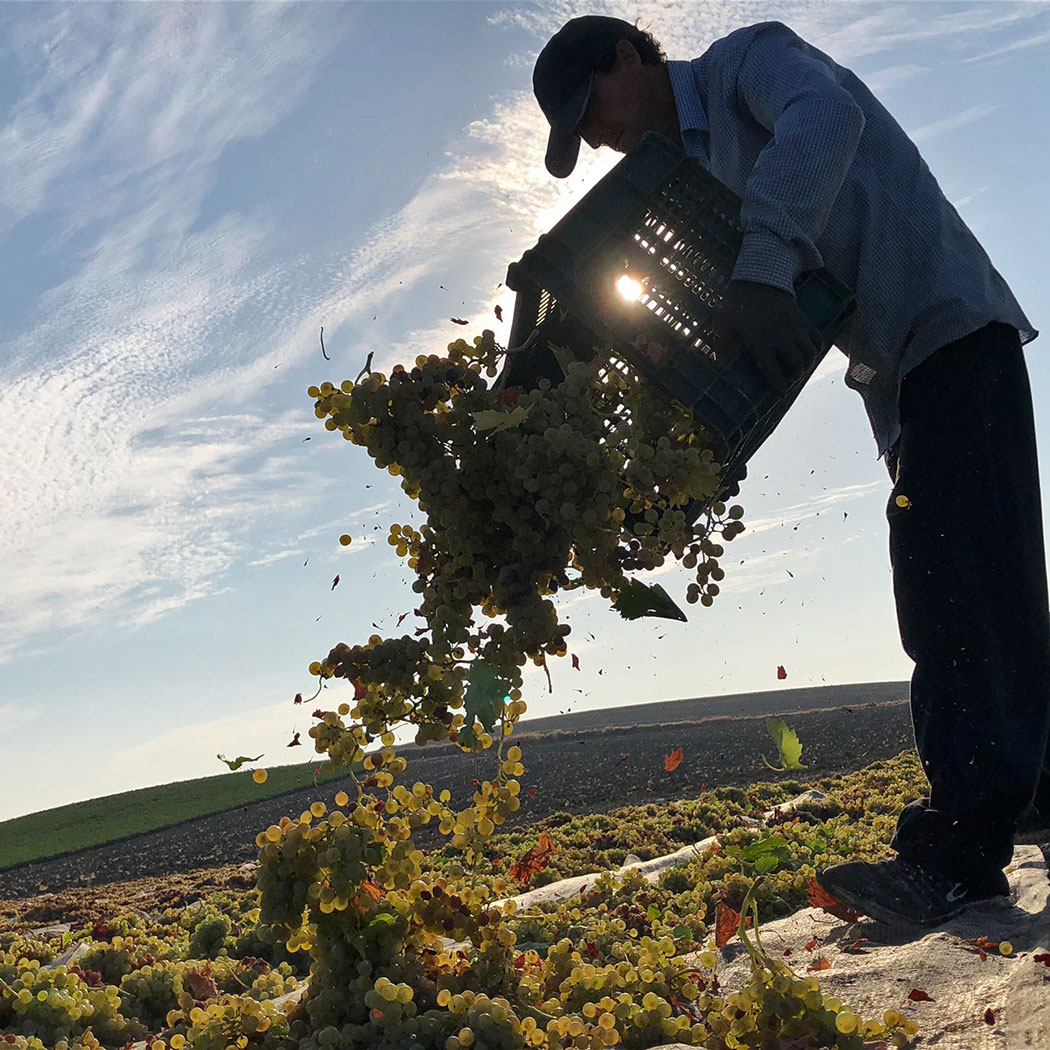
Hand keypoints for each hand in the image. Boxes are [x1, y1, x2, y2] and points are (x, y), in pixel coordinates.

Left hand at [707, 280, 824, 394]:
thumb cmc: (736, 307)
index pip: (774, 372)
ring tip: (798, 369)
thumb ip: (722, 347)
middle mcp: (781, 338)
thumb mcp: (723, 326)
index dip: (779, 387)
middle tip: (789, 380)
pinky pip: (818, 338)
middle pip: (797, 365)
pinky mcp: (803, 320)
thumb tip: (719, 367)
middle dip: (794, 377)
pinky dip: (816, 348)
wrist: (758, 281)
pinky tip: (807, 352)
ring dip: (806, 364)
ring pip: (810, 354)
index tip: (780, 394)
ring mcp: (795, 329)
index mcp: (761, 343)